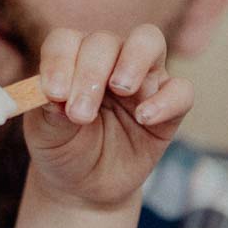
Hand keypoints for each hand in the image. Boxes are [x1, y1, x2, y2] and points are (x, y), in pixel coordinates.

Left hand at [23, 24, 192, 207]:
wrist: (85, 186)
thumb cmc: (63, 149)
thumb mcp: (47, 137)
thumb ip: (49, 113)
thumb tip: (55, 96)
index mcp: (71, 60)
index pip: (66, 41)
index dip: (59, 61)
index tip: (53, 93)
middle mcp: (108, 61)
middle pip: (105, 41)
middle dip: (91, 73)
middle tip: (80, 114)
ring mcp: (142, 79)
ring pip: (148, 42)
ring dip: (133, 61)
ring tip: (120, 89)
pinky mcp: (169, 107)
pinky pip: (181, 90)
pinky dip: (166, 100)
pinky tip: (145, 118)